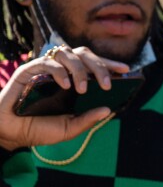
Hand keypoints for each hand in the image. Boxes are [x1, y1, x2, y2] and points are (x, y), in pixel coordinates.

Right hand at [0, 45, 128, 150]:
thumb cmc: (38, 129)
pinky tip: (66, 84)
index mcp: (73, 82)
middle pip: (84, 55)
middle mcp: (61, 72)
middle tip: (108, 84)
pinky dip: (60, 71)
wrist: (10, 134)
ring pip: (67, 53)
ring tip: (84, 88)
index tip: (126, 70)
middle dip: (100, 66)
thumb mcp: (68, 128)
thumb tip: (109, 110)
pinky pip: (47, 63)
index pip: (93, 65)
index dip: (109, 64)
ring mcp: (45, 70)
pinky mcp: (28, 71)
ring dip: (80, 68)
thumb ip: (87, 119)